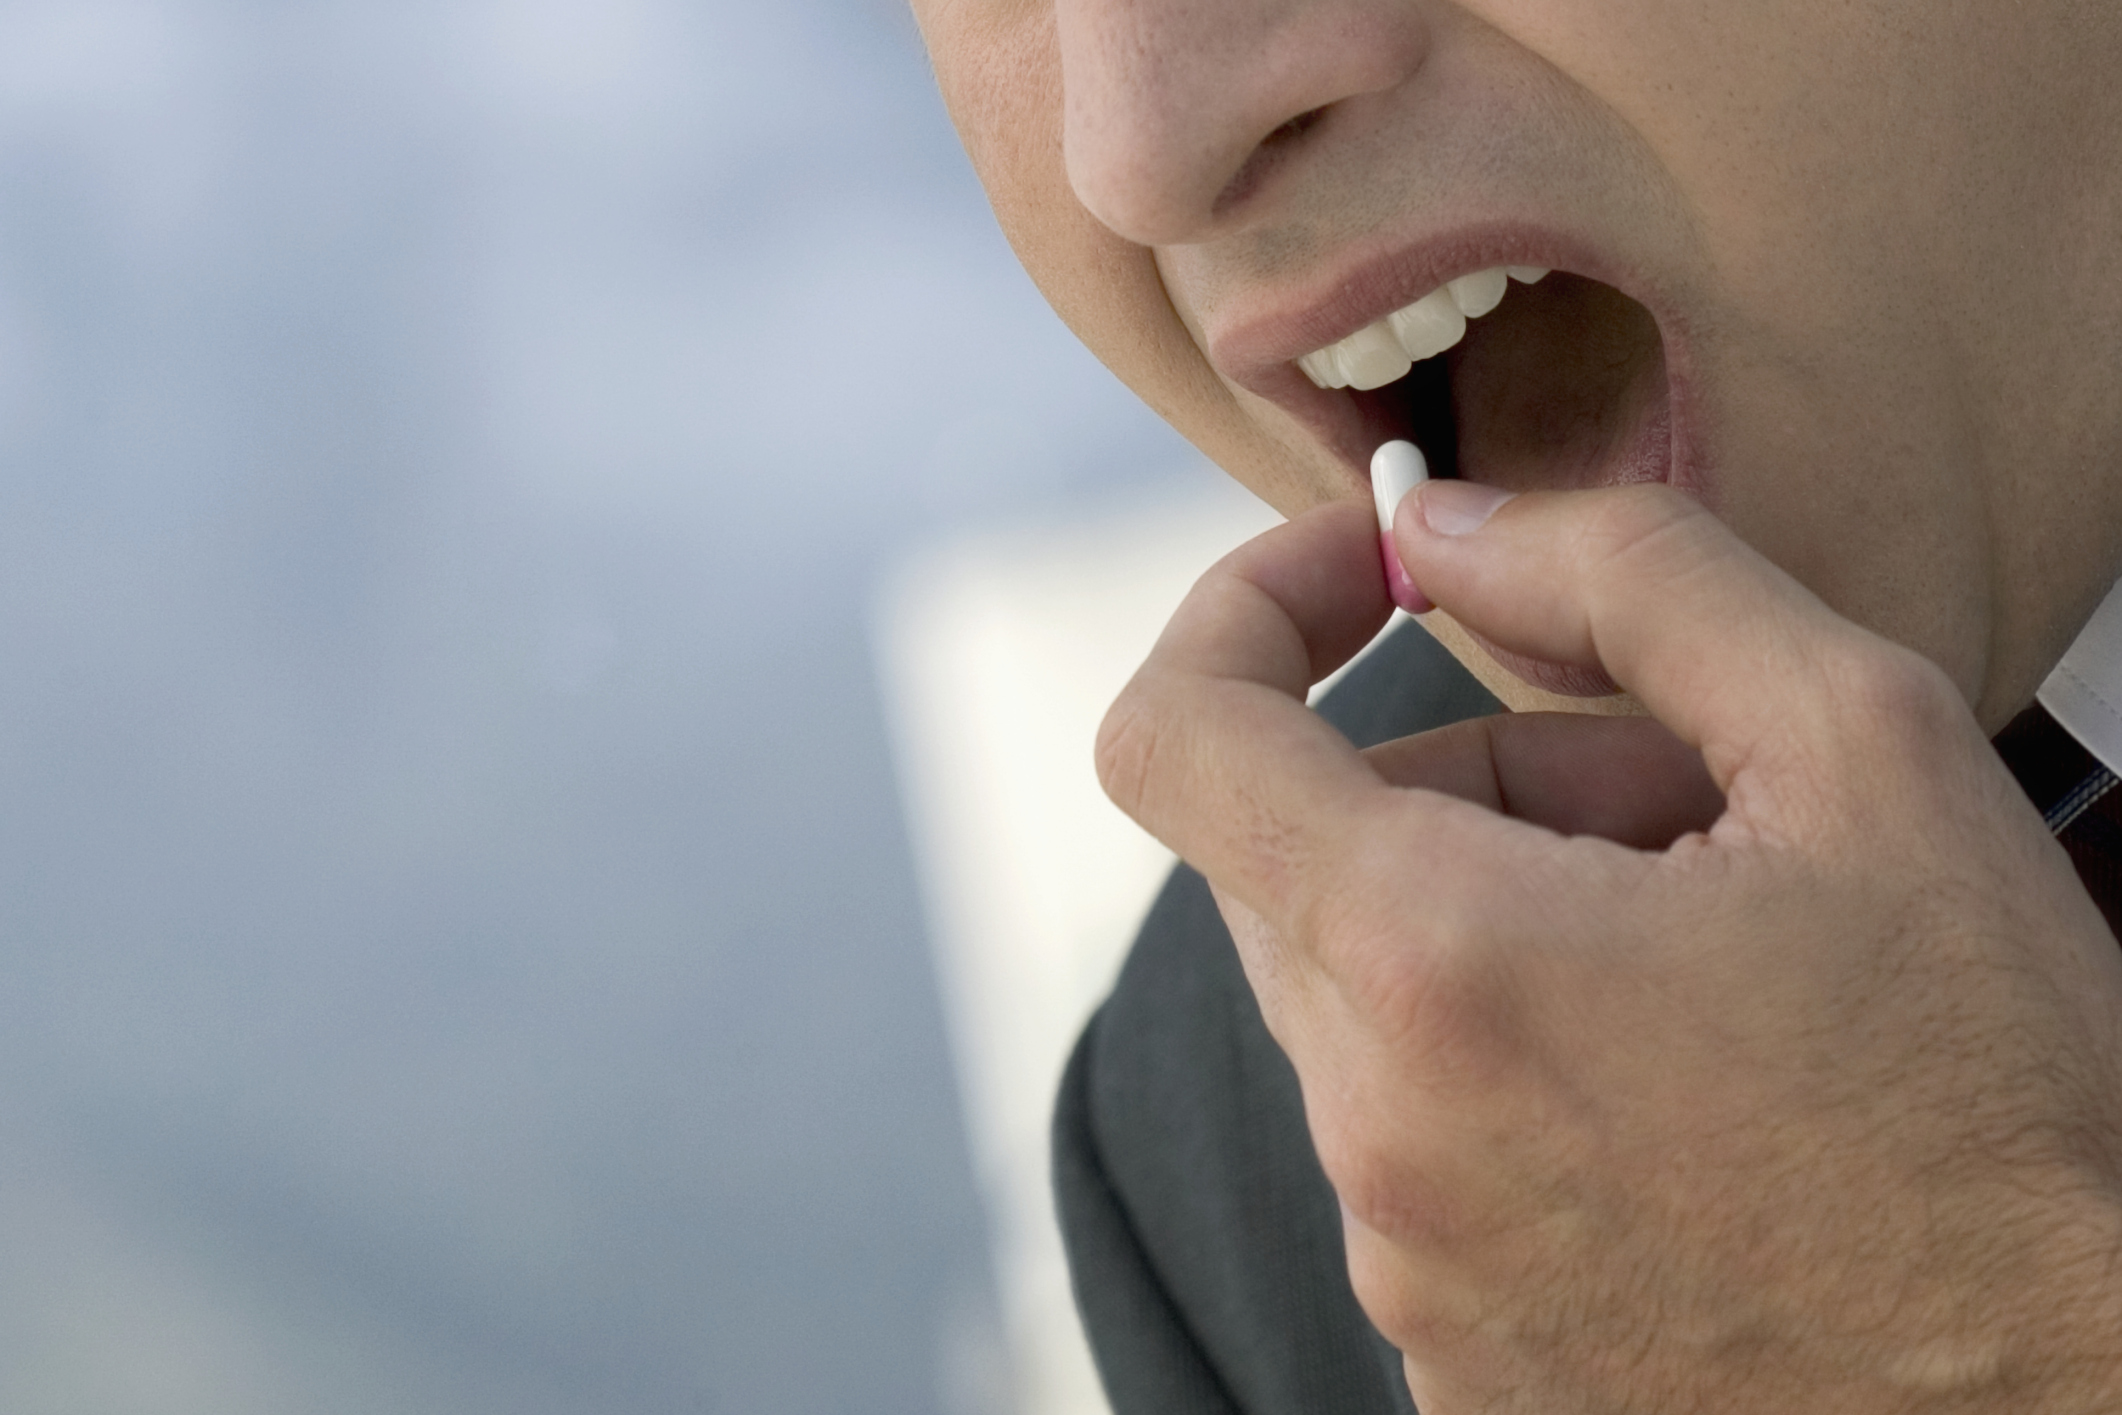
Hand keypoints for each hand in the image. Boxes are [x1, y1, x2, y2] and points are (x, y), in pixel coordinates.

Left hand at [1095, 483, 2121, 1411]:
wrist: (2091, 1401)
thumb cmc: (2008, 1096)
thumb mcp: (1865, 749)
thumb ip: (1626, 579)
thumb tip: (1440, 525)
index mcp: (1441, 964)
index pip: (1174, 738)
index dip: (1245, 617)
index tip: (1366, 585)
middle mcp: (1379, 1133)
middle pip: (1302, 862)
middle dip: (1457, 786)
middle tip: (1663, 806)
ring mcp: (1402, 1260)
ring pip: (1367, 1000)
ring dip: (1497, 933)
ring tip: (1712, 973)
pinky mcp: (1445, 1347)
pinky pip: (1410, 1139)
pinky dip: (1504, 1075)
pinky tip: (1683, 1100)